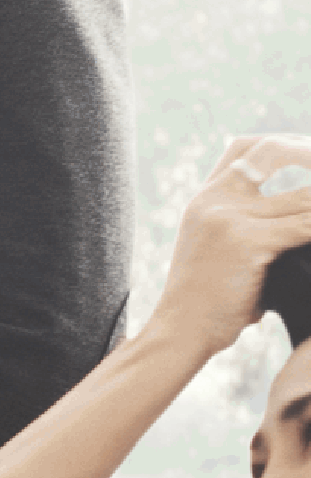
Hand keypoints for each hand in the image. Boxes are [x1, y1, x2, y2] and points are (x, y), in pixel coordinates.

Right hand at [139, 138, 310, 359]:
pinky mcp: (246, 241)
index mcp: (205, 199)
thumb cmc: (207, 302)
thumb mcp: (218, 250)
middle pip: (276, 152)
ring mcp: (228, 217)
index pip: (246, 148)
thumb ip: (248, 225)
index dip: (285, 143)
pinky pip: (306, 226)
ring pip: (304, 195)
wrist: (179, 333)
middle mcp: (213, 199)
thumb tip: (301, 219)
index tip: (310, 153)